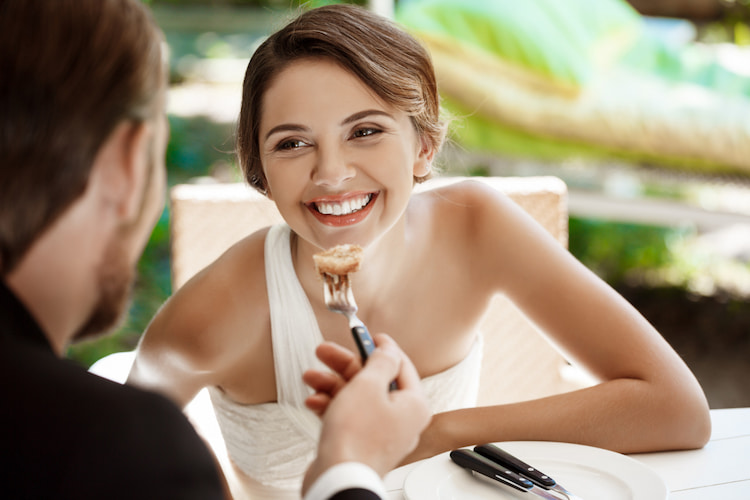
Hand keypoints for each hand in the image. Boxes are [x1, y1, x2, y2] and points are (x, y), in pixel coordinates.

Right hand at [301, 334, 429, 493]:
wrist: (338, 478)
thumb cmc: (357, 435)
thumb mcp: (369, 385)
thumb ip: (380, 362)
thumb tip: (388, 349)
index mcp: (414, 404)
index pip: (401, 365)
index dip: (381, 347)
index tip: (367, 335)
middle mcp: (401, 420)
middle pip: (373, 381)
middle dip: (345, 365)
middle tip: (324, 351)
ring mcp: (380, 434)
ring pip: (356, 398)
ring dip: (331, 384)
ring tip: (310, 376)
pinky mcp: (360, 444)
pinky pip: (348, 418)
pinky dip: (330, 407)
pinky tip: (313, 401)